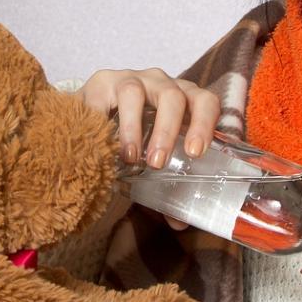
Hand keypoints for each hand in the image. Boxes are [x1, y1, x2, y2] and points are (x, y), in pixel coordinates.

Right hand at [78, 68, 220, 230]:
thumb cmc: (137, 139)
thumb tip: (179, 222)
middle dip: (167, 131)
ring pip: (135, 92)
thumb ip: (167, 187)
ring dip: (133, 127)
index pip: (205, 102)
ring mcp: (130, 79)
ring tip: (129, 157)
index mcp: (185, 100)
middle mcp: (161, 84)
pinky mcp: (100, 82)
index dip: (204, 124)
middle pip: (173, 96)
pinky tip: (98, 143)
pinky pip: (101, 96)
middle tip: (157, 164)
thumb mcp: (154, 159)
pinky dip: (100, 119)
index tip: (194, 153)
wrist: (96, 117)